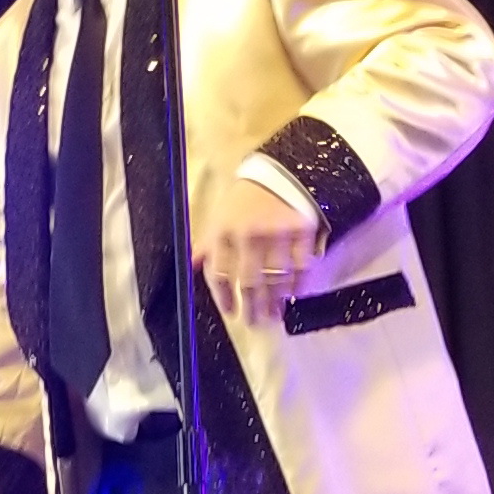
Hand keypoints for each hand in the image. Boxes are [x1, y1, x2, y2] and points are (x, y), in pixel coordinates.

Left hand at [197, 176, 320, 323]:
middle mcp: (248, 234)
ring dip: (276, 301)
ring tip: (274, 314)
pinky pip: (302, 266)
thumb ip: (207, 243)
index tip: (232, 312)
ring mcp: (277, 232)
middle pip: (250, 283)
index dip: (225, 297)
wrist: (279, 171)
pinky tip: (295, 293)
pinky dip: (299, 283)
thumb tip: (191, 265)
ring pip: (277, 278)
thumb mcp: (220, 216)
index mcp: (223, 230)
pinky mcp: (302, 229)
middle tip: (255, 322)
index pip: (220, 274)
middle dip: (253, 307)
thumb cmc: (245, 198)